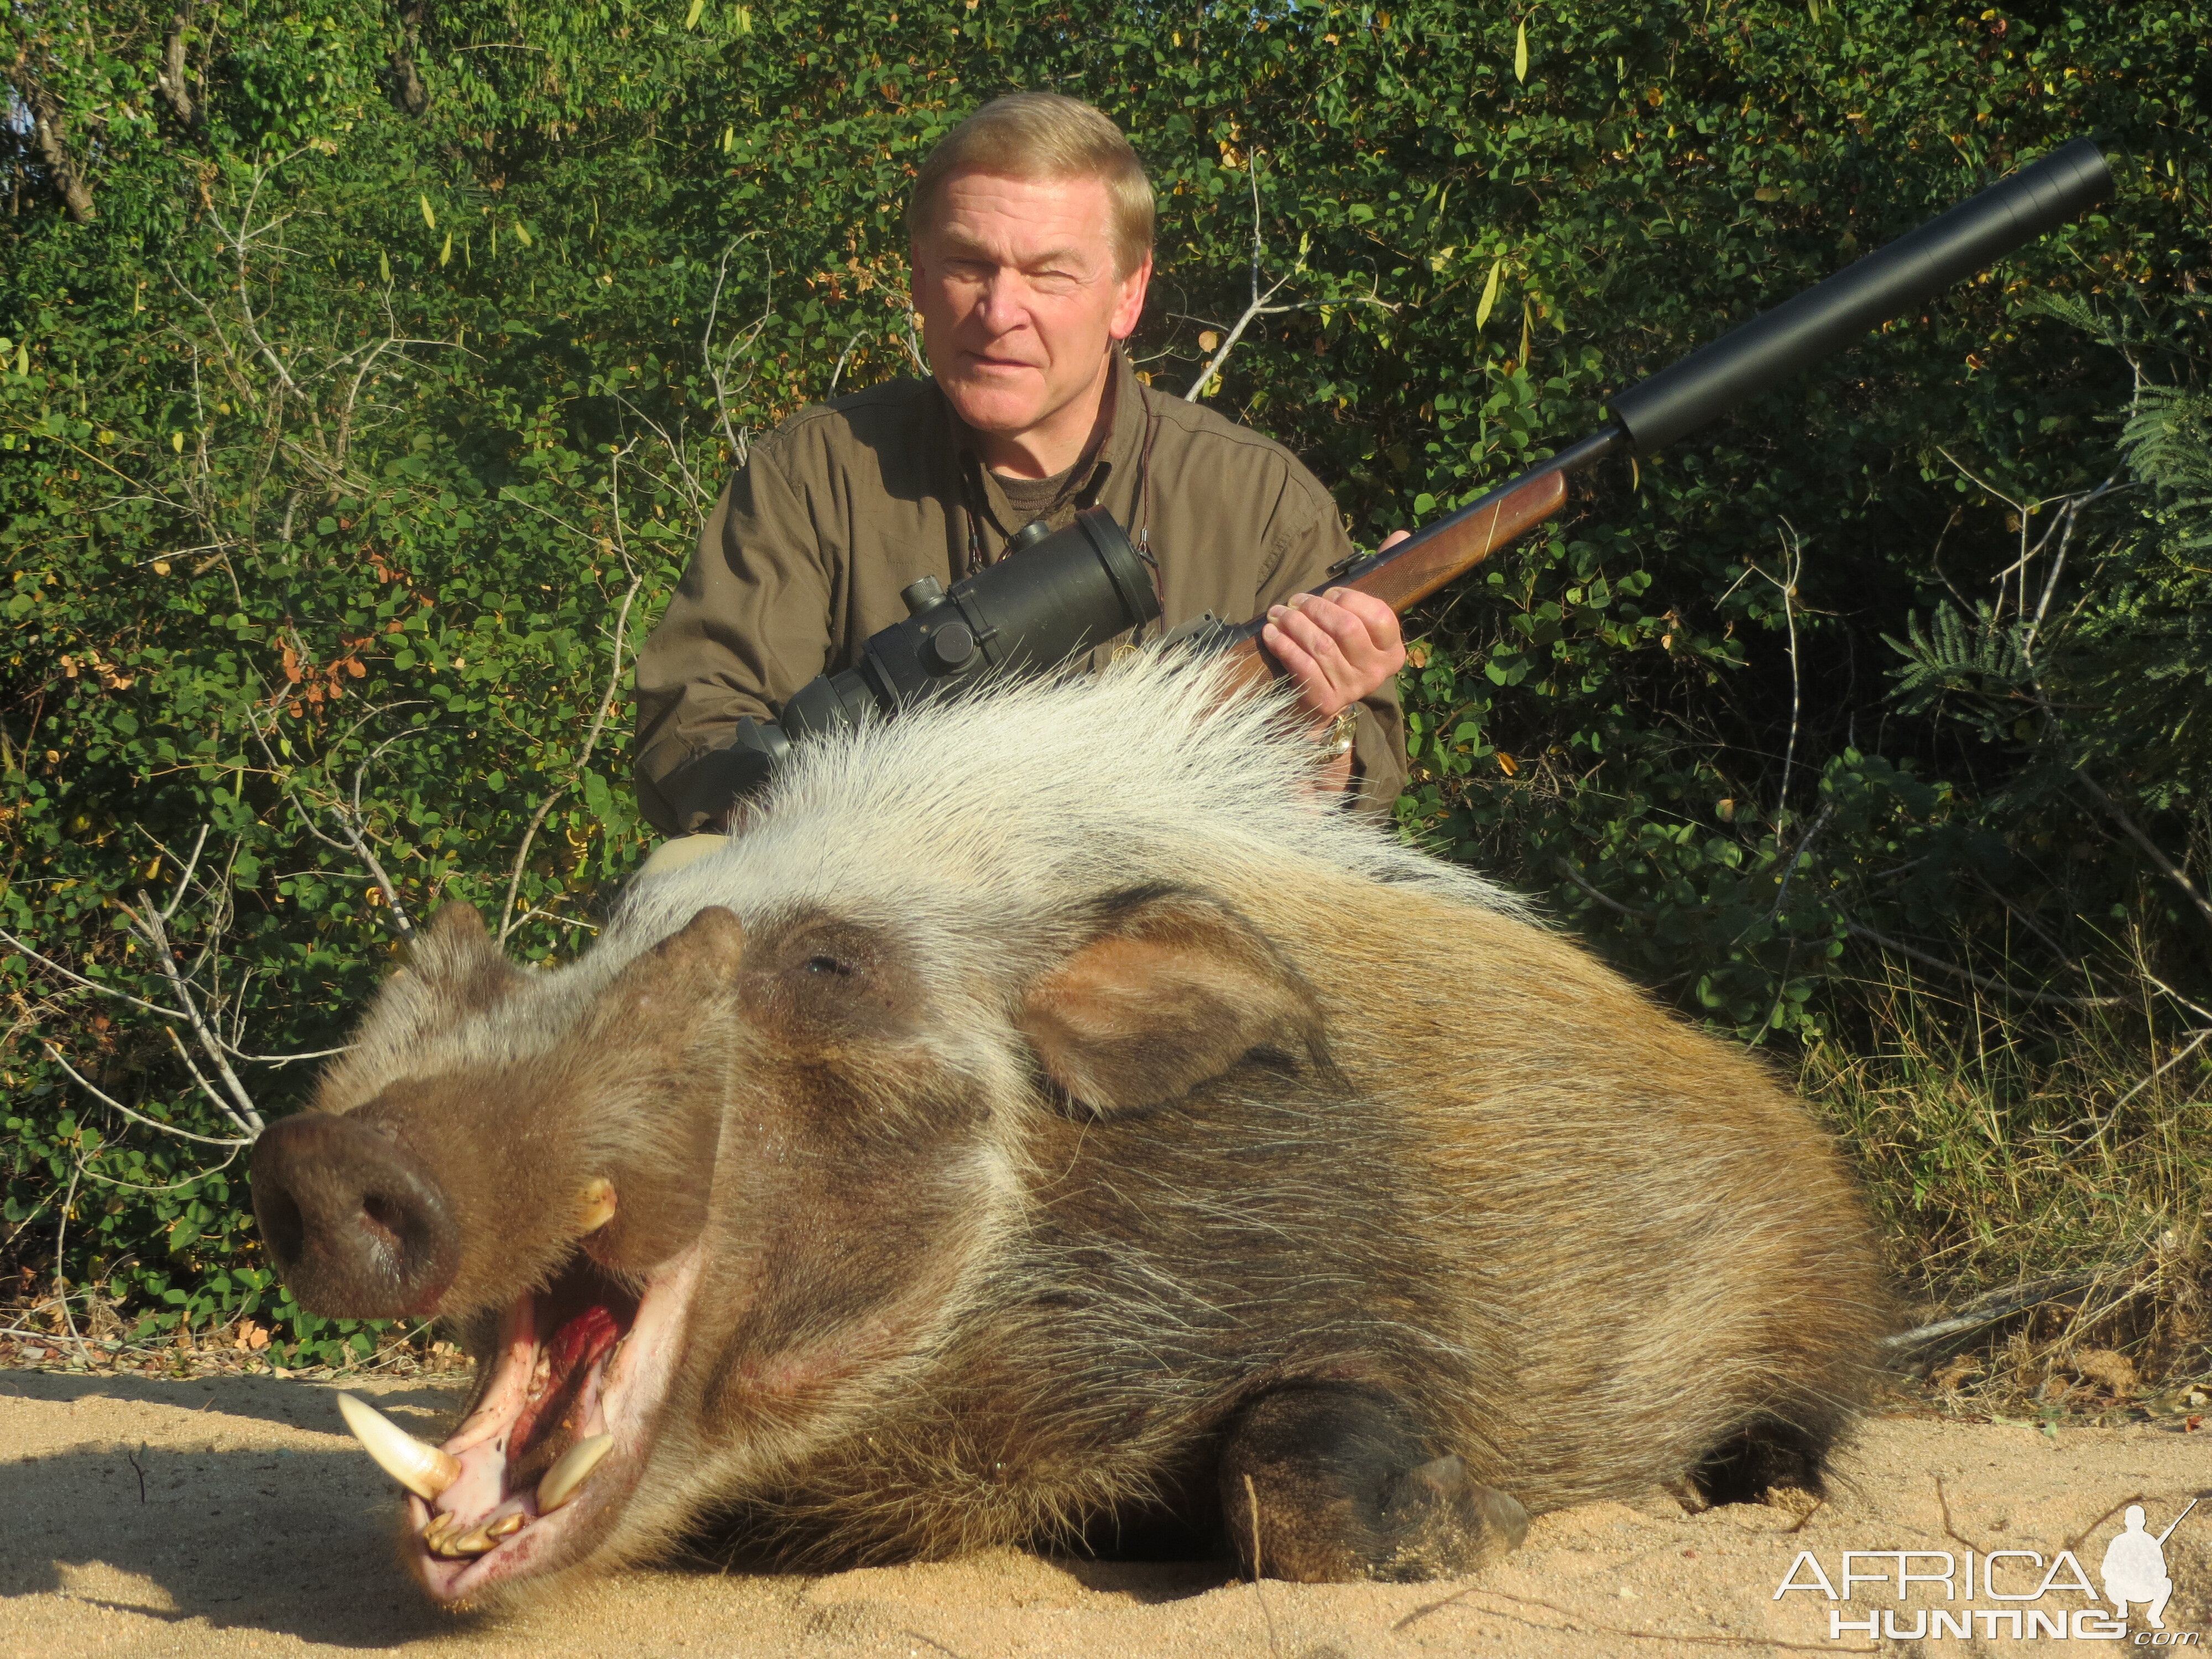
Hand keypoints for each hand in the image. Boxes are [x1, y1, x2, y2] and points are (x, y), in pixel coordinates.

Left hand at [1261, 567, 1408, 731]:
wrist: (1315, 701)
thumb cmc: (1338, 650)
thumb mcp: (1359, 618)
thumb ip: (1378, 578)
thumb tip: (1402, 535)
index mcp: (1392, 650)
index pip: (1378, 615)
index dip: (1348, 598)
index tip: (1327, 593)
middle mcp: (1377, 672)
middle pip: (1346, 628)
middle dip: (1315, 608)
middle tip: (1294, 600)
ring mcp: (1352, 689)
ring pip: (1322, 646)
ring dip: (1294, 624)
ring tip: (1277, 613)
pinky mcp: (1326, 702)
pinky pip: (1303, 667)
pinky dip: (1284, 646)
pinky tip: (1271, 634)